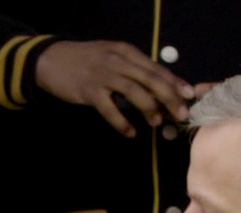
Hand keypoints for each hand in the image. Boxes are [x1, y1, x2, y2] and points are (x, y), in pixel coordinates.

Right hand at [33, 40, 193, 137]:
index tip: (189, 95)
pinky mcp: (89, 91)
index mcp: (126, 51)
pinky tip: (130, 133)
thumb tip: (158, 88)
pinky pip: (110, 110)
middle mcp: (117, 61)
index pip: (156, 67)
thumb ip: (132, 69)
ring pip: (134, 92)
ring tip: (156, 122)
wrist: (51, 60)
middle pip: (150, 79)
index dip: (174, 82)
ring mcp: (103, 75)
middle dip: (169, 97)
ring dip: (149, 109)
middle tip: (180, 114)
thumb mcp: (111, 57)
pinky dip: (122, 123)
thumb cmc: (85, 62)